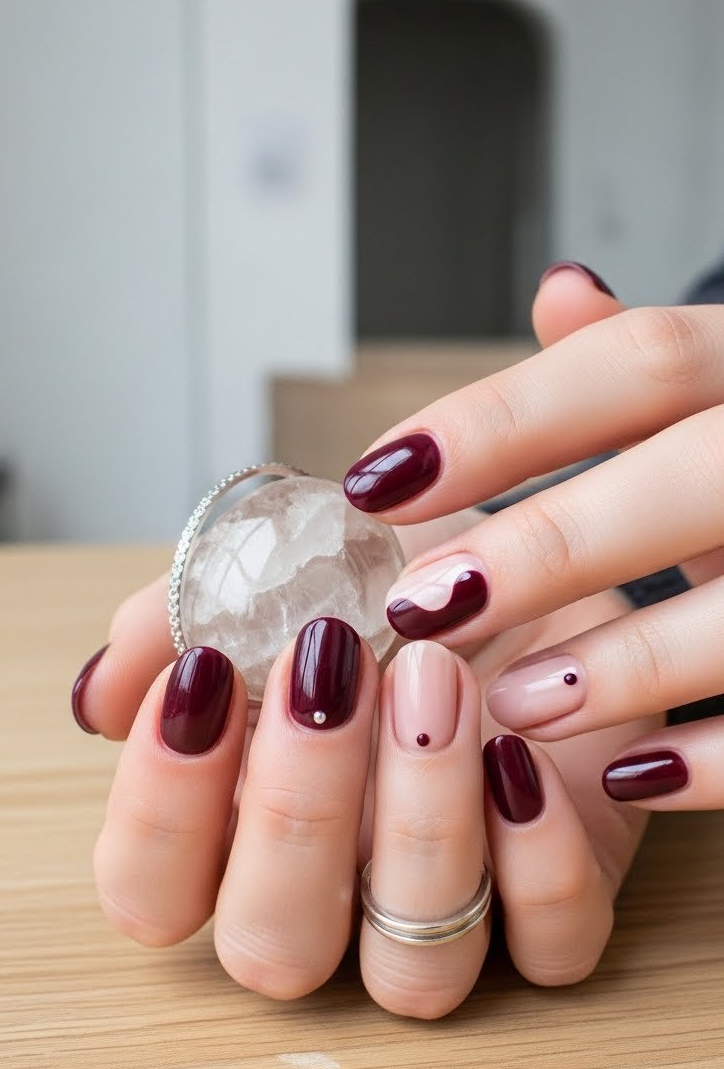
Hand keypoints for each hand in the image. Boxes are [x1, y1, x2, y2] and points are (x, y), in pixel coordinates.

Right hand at [78, 518, 656, 1016]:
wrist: (530, 569)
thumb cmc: (394, 587)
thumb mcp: (281, 571)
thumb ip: (178, 624)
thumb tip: (98, 697)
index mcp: (240, 831)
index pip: (151, 890)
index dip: (160, 809)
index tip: (205, 678)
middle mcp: (332, 899)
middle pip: (273, 945)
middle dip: (296, 809)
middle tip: (330, 666)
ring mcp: (445, 920)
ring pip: (411, 975)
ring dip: (420, 819)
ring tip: (436, 675)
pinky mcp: (558, 907)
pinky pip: (550, 948)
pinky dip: (537, 860)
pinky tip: (521, 754)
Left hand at [342, 264, 723, 810]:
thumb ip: (641, 363)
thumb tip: (560, 293)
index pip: (641, 360)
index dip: (504, 419)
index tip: (378, 479)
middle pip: (694, 470)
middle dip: (551, 542)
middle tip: (426, 603)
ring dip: (627, 662)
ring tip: (515, 703)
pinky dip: (717, 757)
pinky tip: (628, 775)